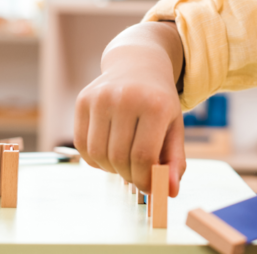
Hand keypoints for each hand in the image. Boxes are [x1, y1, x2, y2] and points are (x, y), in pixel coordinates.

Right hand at [73, 26, 186, 196]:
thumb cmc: (158, 102)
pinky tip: (108, 152)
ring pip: (98, 154)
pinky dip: (94, 159)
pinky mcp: (83, 100)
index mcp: (155, 105)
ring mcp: (101, 97)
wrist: (138, 64)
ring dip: (110, 169)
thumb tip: (169, 192)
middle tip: (136, 175)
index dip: (145, 179)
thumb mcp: (174, 127)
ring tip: (123, 162)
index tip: (149, 186)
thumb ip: (175, 160)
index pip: (143, 156)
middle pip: (120, 158)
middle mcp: (126, 97)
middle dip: (128, 176)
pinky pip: (82, 145)